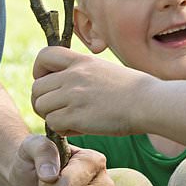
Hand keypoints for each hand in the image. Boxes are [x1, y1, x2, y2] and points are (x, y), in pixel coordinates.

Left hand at [31, 47, 157, 135]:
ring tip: (71, 121)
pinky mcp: (76, 115)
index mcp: (81, 61)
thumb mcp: (105, 70)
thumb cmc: (135, 91)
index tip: (49, 83)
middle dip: (43, 102)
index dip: (39, 72)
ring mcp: (73, 95)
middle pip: (36, 88)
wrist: (149, 103)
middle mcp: (73, 75)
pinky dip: (63, 130)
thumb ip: (85, 74)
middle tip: (59, 111)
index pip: (44, 56)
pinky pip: (53, 124)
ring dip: (52, 117)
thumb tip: (70, 86)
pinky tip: (80, 129)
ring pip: (41, 107)